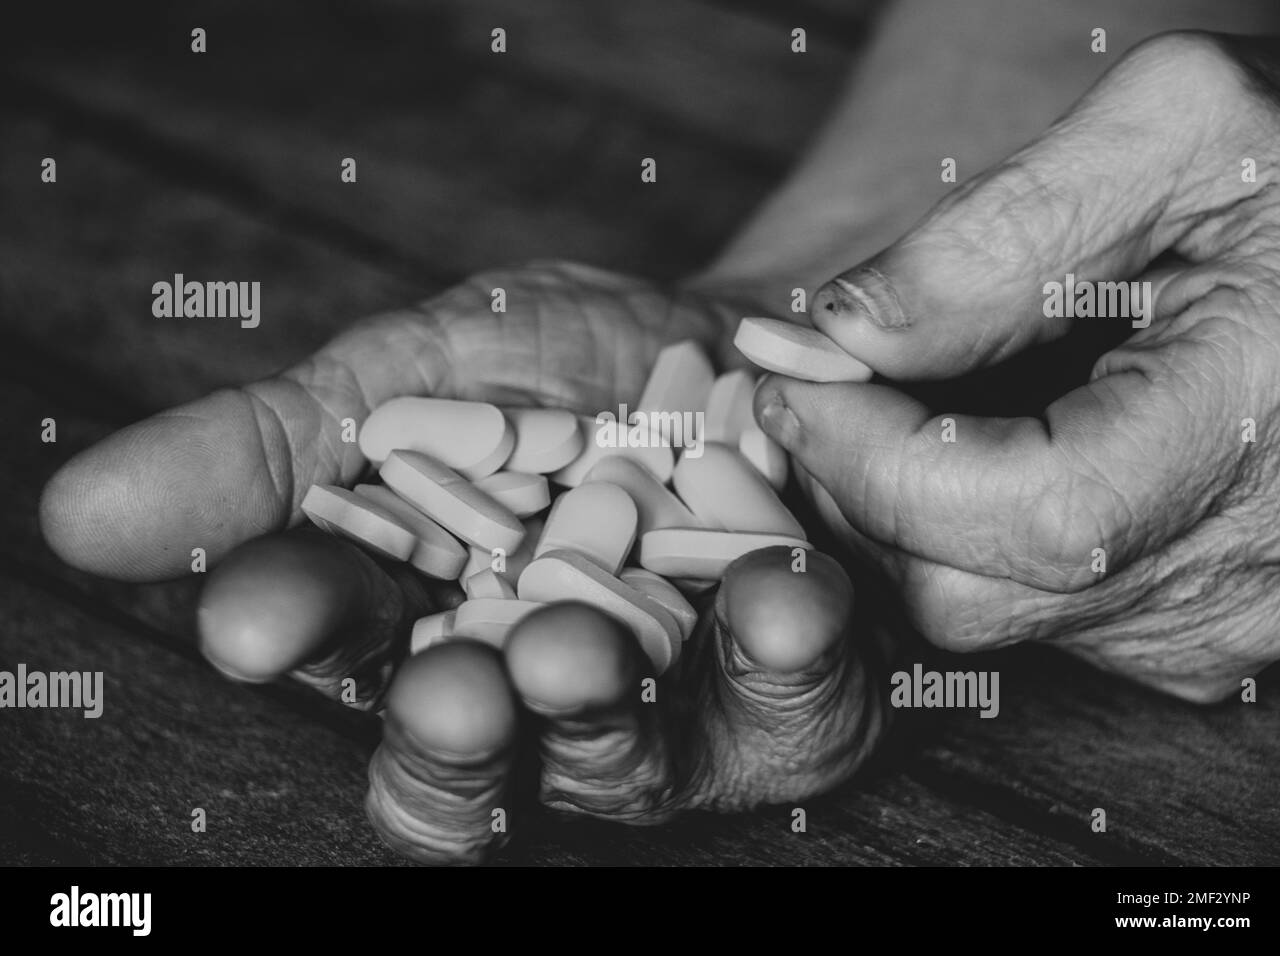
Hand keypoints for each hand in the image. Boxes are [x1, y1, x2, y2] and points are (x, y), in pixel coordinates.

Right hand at [40, 260, 882, 862]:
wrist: (731, 345)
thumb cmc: (551, 372)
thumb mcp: (401, 381)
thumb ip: (267, 454)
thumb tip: (74, 516)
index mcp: (420, 621)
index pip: (341, 652)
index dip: (300, 637)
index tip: (258, 616)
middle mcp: (529, 687)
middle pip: (473, 756)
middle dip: (456, 731)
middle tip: (450, 688)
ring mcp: (665, 705)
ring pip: (619, 761)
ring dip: (598, 716)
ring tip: (584, 653)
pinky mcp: (786, 701)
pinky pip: (793, 707)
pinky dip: (783, 657)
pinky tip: (779, 596)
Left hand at [754, 32, 1279, 702]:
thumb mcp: (1180, 130)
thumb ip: (1005, 226)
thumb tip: (843, 330)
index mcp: (1259, 435)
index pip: (1019, 512)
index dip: (868, 453)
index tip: (796, 373)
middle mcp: (1249, 571)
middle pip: (969, 593)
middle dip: (858, 486)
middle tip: (824, 386)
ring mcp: (1223, 620)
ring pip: (986, 616)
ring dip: (904, 513)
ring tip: (909, 401)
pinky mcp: (1198, 632)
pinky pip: (1032, 617)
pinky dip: (966, 539)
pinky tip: (989, 447)